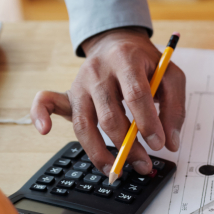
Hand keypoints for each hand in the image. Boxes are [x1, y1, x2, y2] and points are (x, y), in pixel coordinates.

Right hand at [30, 27, 185, 174]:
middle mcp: (98, 71)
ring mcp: (80, 82)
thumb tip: (170, 143)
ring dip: (98, 151)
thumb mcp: (170, 77)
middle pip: (109, 115)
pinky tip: (45, 131)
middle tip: (144, 164)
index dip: (147, 123)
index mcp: (126, 61)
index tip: (158, 144)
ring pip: (84, 122)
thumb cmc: (146, 64)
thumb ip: (174, 108)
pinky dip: (40, 115)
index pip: (136, 95)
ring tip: (114, 171)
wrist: (118, 43)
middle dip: (127, 146)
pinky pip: (47, 102)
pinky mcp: (69, 92)